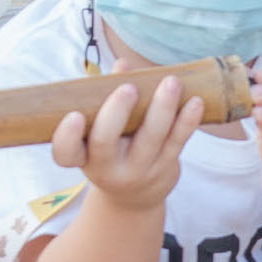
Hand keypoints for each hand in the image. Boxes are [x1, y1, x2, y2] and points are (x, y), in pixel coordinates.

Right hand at [49, 72, 202, 213]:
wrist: (135, 197)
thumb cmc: (113, 150)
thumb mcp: (100, 132)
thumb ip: (106, 98)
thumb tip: (123, 65)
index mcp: (83, 156)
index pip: (66, 152)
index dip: (66, 136)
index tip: (74, 116)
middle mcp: (106, 168)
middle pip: (106, 143)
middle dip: (116, 114)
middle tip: (128, 89)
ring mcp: (138, 170)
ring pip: (150, 139)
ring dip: (162, 109)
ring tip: (171, 82)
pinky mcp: (165, 167)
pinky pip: (177, 142)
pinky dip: (187, 121)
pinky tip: (195, 101)